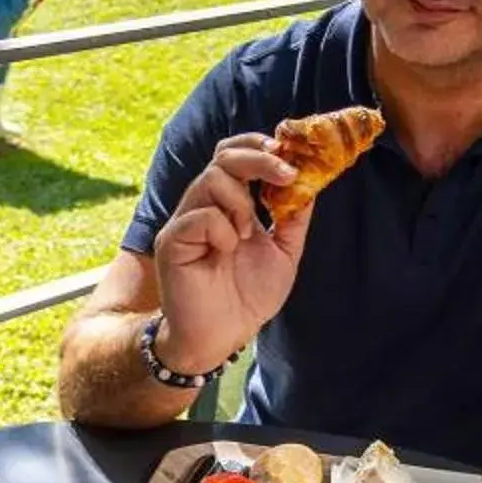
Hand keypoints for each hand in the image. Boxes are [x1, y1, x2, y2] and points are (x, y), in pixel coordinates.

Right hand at [151, 135, 305, 376]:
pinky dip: (222, 230)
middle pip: (223, 157)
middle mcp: (203, 206)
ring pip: (211, 180)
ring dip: (241, 202)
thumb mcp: (283, 253)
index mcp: (228, 204)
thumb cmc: (246, 298)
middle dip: (259, 159)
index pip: (234, 154)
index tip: (288, 151)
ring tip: (249, 234)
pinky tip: (228, 251)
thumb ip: (293, 218)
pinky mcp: (171, 242)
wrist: (221, 337)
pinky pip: (199, 217)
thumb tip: (310, 181)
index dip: (259, 145)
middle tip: (286, 174)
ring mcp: (185, 222)